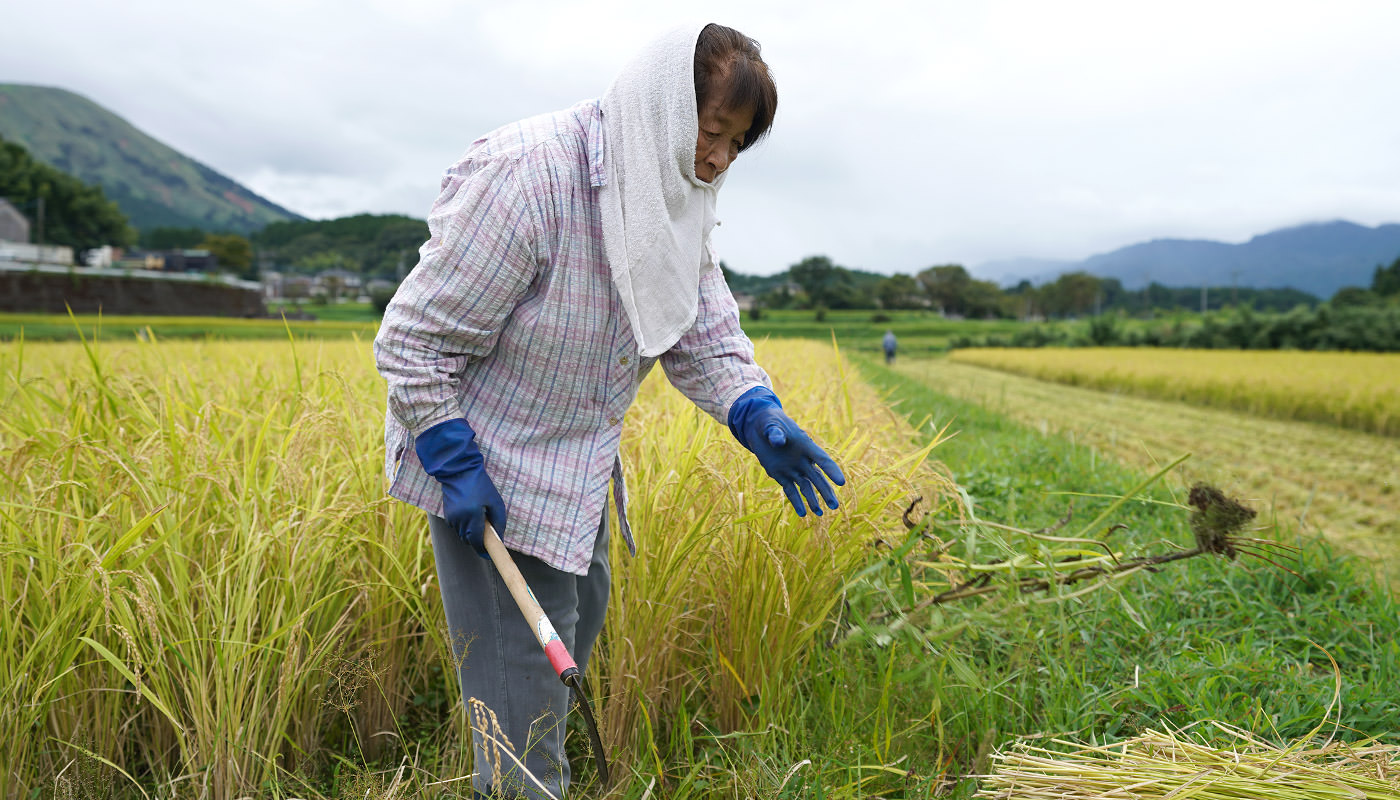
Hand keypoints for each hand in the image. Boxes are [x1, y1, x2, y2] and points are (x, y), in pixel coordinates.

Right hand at [414, 418, 506, 556]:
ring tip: (480, 517)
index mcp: (472, 517)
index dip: (484, 551)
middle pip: (469, 540)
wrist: (459, 470)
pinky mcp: (447, 515)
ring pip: (463, 534)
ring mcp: (451, 518)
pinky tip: (471, 513)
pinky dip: (465, 525)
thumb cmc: (481, 485)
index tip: (490, 555)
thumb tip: (500, 538)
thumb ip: (499, 522)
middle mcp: (459, 520)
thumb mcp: (496, 502)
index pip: (477, 542)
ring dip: (472, 532)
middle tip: (489, 531)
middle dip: (479, 540)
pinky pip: (458, 527)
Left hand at [728, 386, 845, 516]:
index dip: (832, 470)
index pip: (822, 459)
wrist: (759, 428)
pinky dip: (796, 502)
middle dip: (826, 492)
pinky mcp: (781, 475)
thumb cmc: (769, 423)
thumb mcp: (770, 425)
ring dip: (813, 500)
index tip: (842, 482)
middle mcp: (802, 460)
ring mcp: (792, 469)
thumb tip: (778, 442)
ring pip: (806, 487)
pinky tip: (802, 514)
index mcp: (805, 446)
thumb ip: (775, 433)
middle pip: (817, 478)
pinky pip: (791, 491)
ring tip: (820, 514)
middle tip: (835, 506)